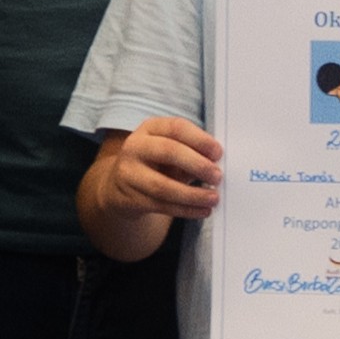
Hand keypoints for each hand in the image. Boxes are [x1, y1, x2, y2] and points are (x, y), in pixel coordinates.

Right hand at [88, 115, 222, 222]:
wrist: (120, 185)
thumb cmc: (157, 163)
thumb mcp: (171, 150)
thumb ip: (193, 152)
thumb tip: (217, 164)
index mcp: (150, 128)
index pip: (176, 128)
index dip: (199, 140)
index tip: (218, 153)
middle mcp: (135, 147)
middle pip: (168, 152)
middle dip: (197, 164)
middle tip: (217, 177)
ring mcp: (129, 173)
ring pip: (163, 186)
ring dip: (193, 194)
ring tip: (213, 198)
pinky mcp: (129, 198)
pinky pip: (161, 206)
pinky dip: (186, 210)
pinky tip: (202, 210)